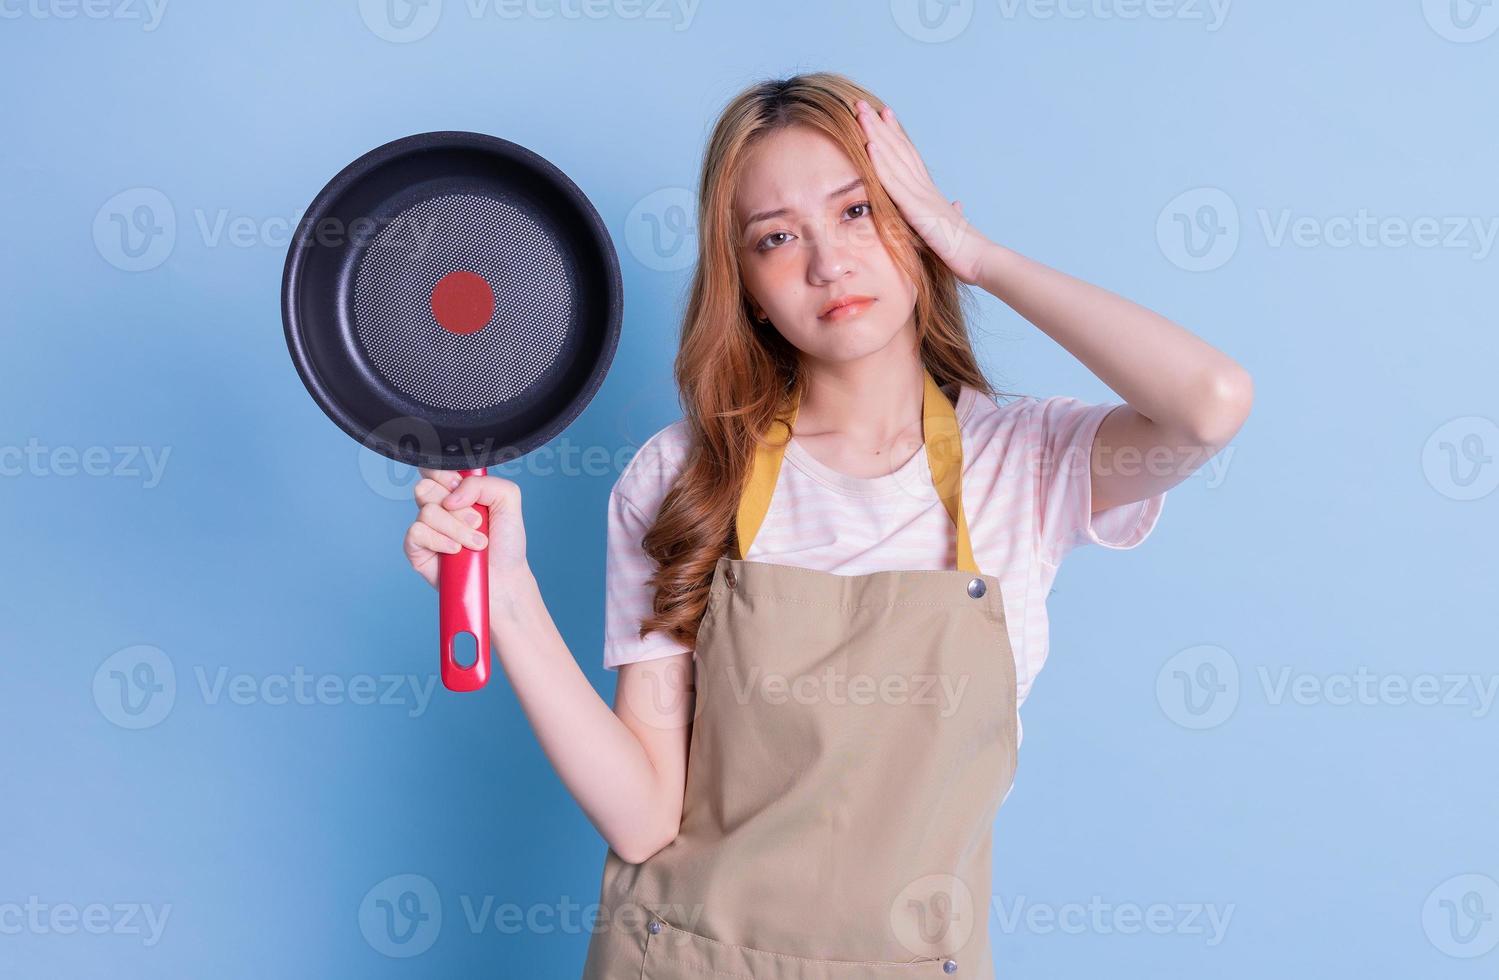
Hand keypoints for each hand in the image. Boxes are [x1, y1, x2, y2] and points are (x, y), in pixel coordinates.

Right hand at [403, 469, 528, 588]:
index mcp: (455, 490)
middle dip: (457, 505)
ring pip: (426, 511)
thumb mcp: (508, 499)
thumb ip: (484, 482)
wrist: (504, 578)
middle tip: (477, 521)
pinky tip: (455, 551)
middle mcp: (438, 506)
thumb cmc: (505, 541)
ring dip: (457, 528)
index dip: (446, 476)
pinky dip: (440, 541)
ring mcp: (426, 527)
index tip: (464, 490)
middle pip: (425, 487)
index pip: (434, 468)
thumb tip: (453, 495)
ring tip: (476, 543)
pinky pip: (416, 532)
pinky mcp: (416, 549)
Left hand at [855, 98, 991, 285]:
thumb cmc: (966, 249)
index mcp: (930, 192)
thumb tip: (958, 204)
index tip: (884, 114)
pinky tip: (869, 145)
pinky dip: (881, 163)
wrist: (979, 259)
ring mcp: (921, 195)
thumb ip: (951, 213)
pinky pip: (894, 182)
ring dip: (876, 134)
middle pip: (899, 149)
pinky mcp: (917, 208)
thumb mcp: (953, 228)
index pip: (910, 156)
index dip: (896, 134)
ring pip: (894, 158)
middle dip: (880, 126)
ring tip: (861, 113)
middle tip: (863, 103)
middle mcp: (925, 187)